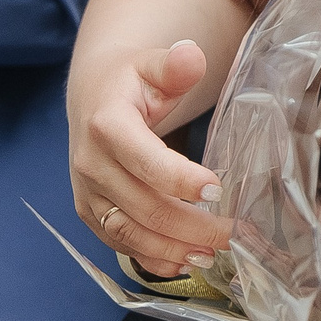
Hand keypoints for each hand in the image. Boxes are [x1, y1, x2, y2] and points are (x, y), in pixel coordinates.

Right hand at [70, 39, 231, 277]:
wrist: (93, 97)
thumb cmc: (132, 81)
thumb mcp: (152, 64)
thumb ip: (174, 64)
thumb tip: (192, 55)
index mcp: (107, 125)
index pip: (145, 161)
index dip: (181, 180)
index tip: (218, 189)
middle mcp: (91, 163)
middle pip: (144, 205)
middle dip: (191, 226)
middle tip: (231, 234)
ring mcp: (88, 192)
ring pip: (129, 231)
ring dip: (171, 249)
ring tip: (211, 256)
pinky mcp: (90, 212)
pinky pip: (118, 242)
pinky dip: (150, 258)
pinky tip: (182, 265)